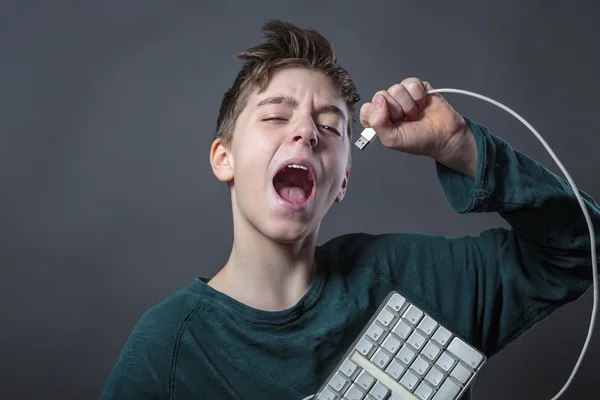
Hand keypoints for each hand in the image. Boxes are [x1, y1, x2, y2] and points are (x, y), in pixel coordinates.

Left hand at [359, 78, 477, 177]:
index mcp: (379, 119)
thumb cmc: (419, 140)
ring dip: (409, 105)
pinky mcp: (416, 87)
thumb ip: (378, 123)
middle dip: (396, 110)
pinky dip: (418, 96)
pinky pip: (411, 83)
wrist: (444, 136)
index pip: (367, 109)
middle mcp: (389, 106)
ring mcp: (402, 96)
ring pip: (396, 88)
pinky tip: (422, 105)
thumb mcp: (392, 139)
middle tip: (406, 120)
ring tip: (415, 114)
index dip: (377, 114)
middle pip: (381, 96)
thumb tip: (378, 101)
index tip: (390, 122)